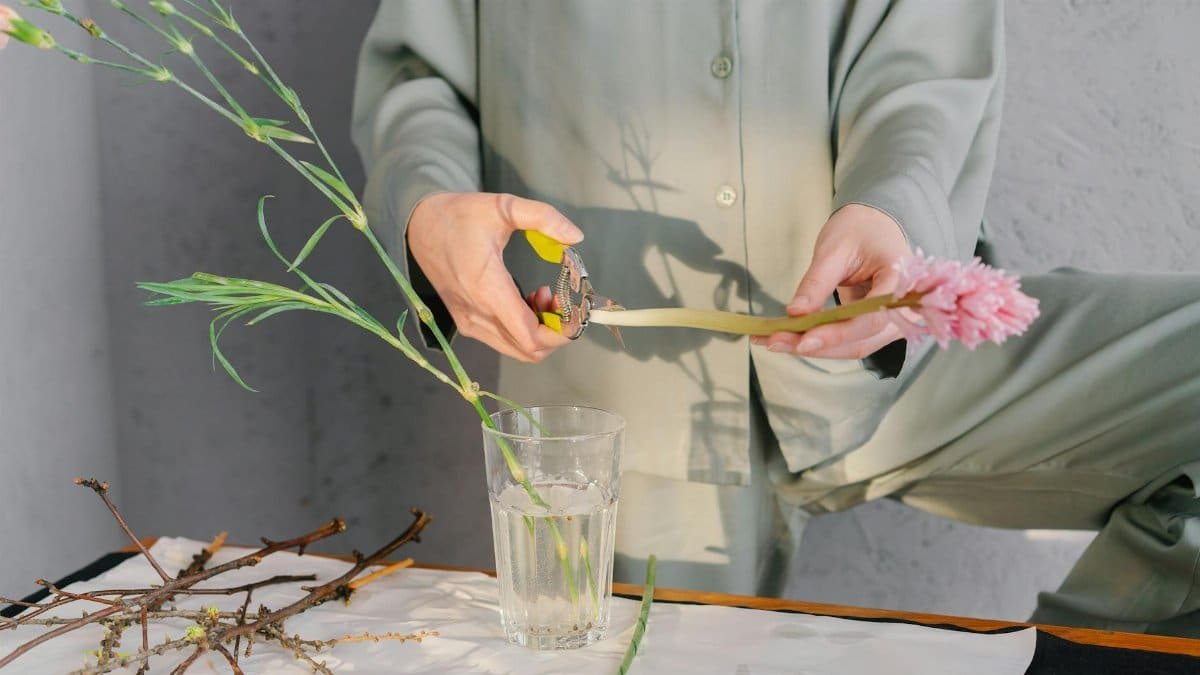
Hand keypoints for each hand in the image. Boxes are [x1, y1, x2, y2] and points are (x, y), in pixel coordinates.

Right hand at [406, 192, 582, 362]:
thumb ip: (543, 217)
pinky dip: (524, 330)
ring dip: (540, 331)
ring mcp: (469, 323)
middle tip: (563, 299)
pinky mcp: (466, 324)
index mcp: (485, 288)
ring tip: (545, 297)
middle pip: (528, 349)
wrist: (420, 227)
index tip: (577, 310)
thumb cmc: (460, 215)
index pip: (529, 334)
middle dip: (556, 331)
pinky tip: (528, 300)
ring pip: (518, 349)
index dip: (561, 332)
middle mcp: (476, 314)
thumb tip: (576, 236)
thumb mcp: (503, 206)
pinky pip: (504, 341)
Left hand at [752, 203, 911, 358]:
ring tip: (775, 341)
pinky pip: (850, 342)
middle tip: (775, 341)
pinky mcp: (875, 326)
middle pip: (862, 339)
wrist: (874, 225)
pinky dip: (821, 343)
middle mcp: (904, 307)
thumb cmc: (859, 230)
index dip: (838, 334)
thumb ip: (817, 283)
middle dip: (817, 345)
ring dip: (815, 348)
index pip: (872, 317)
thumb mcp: (834, 248)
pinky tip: (790, 339)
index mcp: (902, 279)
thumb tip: (795, 313)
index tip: (804, 340)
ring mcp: (893, 320)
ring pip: (854, 347)